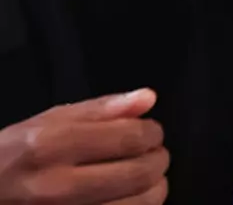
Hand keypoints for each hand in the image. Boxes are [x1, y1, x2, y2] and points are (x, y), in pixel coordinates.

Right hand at [0, 89, 167, 204]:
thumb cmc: (14, 157)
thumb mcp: (46, 122)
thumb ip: (101, 109)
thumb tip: (148, 98)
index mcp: (51, 147)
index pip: (130, 138)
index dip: (152, 133)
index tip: (151, 133)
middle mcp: (57, 186)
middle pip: (139, 174)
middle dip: (157, 160)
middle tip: (153, 155)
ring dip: (154, 188)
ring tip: (145, 178)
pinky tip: (129, 198)